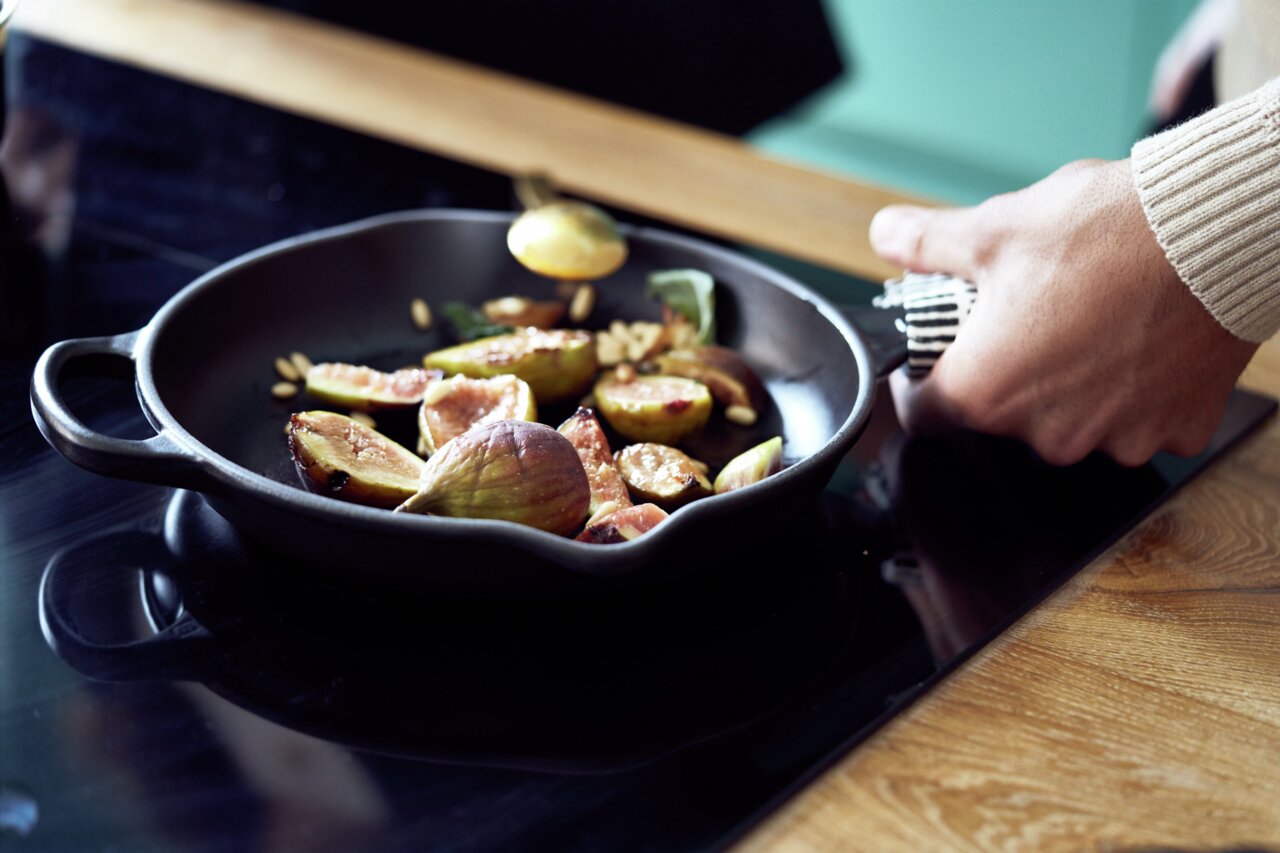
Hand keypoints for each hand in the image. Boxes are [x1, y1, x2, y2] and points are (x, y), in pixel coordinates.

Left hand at [869, 158, 1257, 466]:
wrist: (1219, 234)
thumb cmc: (1108, 232)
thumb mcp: (996, 228)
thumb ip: (928, 244)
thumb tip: (887, 237)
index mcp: (986, 391)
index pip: (924, 414)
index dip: (920, 383)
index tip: (932, 358)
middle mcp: (1046, 433)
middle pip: (1000, 414)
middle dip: (1004, 370)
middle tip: (1023, 316)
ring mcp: (1114, 439)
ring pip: (1068, 421)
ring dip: (1068, 384)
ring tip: (1087, 320)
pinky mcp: (1172, 431)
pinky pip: (1136, 420)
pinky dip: (1132, 390)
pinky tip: (1138, 341)